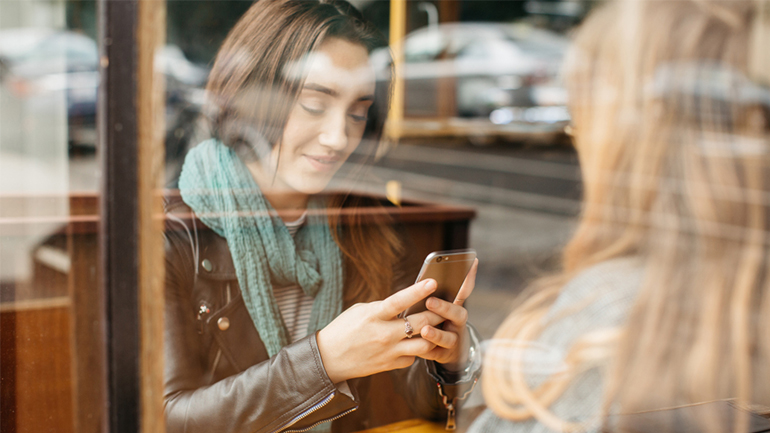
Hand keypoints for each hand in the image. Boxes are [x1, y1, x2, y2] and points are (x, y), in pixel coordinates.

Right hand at [316, 278, 449, 382]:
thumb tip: (406, 304)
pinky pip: (413, 358)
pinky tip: (414, 344)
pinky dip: (416, 350)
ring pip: (424, 345)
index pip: (399, 301)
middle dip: (437, 313)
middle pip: (420, 323)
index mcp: (373, 315)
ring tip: (436, 327)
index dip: (417, 291)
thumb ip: (383, 307)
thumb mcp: (361, 310)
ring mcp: (389, 352)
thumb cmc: (344, 329)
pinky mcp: (390, 365)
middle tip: (446, 306)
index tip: (433, 282)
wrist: (329, 358)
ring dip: (433, 335)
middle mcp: (383, 334)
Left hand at [412, 259, 477, 369]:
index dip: (468, 279)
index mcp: (455, 306)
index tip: (467, 265)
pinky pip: (434, 354)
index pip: (464, 290)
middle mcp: (457, 323)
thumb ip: (439, 292)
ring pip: (447, 338)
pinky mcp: (443, 355)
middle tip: (430, 301)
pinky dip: (425, 351)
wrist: (446, 350)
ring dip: (436, 334)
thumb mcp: (440, 305)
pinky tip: (414, 347)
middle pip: (458, 315)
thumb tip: (437, 272)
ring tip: (425, 330)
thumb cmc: (437, 320)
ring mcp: (452, 340)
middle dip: (444, 308)